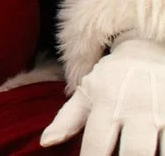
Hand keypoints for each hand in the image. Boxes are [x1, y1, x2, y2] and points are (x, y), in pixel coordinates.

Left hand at [41, 36, 164, 154]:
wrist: (146, 52)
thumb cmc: (111, 79)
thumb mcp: (86, 94)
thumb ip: (66, 120)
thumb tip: (45, 142)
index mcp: (107, 104)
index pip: (97, 146)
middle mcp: (136, 108)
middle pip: (135, 152)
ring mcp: (162, 111)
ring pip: (161, 149)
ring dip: (149, 155)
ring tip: (138, 155)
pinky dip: (164, 149)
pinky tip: (157, 150)